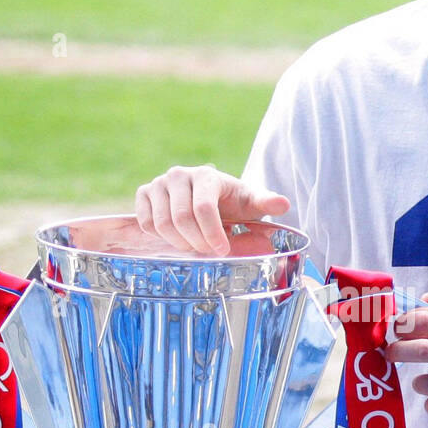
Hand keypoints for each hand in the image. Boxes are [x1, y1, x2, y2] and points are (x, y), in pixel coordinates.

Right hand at [134, 164, 289, 254]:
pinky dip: (161, 237)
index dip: (212, 234)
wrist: (212, 198)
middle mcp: (179, 175)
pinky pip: (145, 222)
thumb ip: (266, 202)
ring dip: (180, 243)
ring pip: (161, 223)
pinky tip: (178, 237)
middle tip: (209, 252)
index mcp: (206, 176)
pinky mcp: (144, 193)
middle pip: (181, 218)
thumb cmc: (233, 203)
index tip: (223, 250)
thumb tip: (283, 204)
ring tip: (195, 246)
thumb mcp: (251, 203)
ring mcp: (158, 183)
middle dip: (197, 242)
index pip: (203, 209)